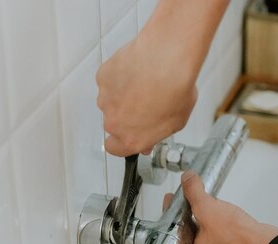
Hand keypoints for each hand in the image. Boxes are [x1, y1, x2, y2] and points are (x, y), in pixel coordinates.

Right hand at [96, 31, 197, 155]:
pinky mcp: (103, 78)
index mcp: (132, 139)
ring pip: (111, 101)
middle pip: (114, 123)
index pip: (115, 148)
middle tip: (144, 103)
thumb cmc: (174, 90)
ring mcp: (106, 99)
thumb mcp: (175, 122)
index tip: (129, 134)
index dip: (122, 141)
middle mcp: (114, 122)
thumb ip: (156, 132)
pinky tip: (136, 72)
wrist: (166, 61)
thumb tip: (151, 135)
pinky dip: (120, 77)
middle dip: (126, 115)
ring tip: (143, 84)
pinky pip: (109, 81)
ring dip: (123, 95)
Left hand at [163, 171, 277, 243]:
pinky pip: (221, 243)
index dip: (171, 214)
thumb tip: (187, 180)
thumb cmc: (238, 237)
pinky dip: (220, 231)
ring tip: (206, 210)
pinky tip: (223, 221)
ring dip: (205, 225)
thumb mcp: (208, 208)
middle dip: (188, 219)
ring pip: (206, 241)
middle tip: (188, 204)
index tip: (172, 202)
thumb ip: (194, 192)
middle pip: (189, 237)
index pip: (173, 233)